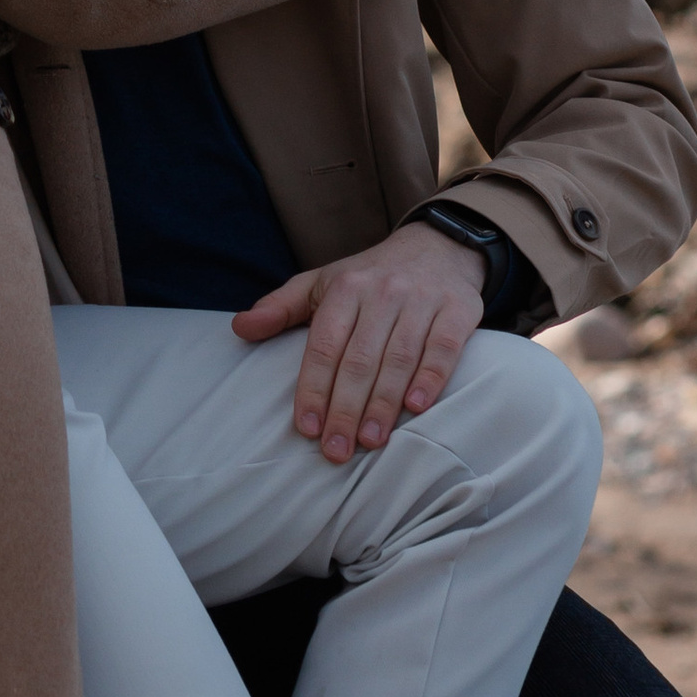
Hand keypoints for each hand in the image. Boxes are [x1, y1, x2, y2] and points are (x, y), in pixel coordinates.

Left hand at [233, 223, 484, 460]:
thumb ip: (280, 307)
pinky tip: (416, 407)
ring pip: (399, 357)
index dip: (314, 388)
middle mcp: (382, 292)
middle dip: (345, 408)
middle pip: (360, 358)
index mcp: (345, 288)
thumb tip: (239, 328)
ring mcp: (421, 300)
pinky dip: (430, 378)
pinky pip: (443, 348)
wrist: (437, 246)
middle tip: (336, 451)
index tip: (306, 429)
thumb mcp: (322, 282)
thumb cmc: (370, 277)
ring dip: (383, 403)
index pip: (324, 344)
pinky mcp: (457, 310)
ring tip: (370, 441)